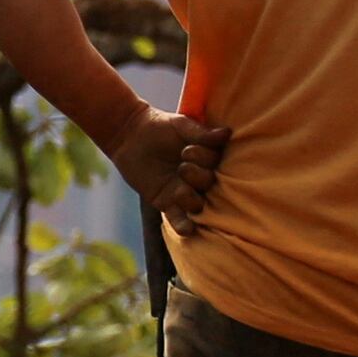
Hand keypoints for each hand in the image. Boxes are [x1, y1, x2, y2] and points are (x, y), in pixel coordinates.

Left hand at [105, 103, 226, 223]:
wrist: (130, 136)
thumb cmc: (159, 127)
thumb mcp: (181, 126)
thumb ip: (202, 134)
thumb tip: (227, 133)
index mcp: (208, 157)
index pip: (216, 163)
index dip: (205, 159)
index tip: (187, 150)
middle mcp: (199, 177)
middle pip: (209, 184)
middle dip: (198, 177)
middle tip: (182, 166)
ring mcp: (184, 192)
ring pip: (197, 204)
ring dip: (191, 199)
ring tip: (179, 189)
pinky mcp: (167, 204)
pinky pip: (178, 219)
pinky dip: (184, 226)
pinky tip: (188, 231)